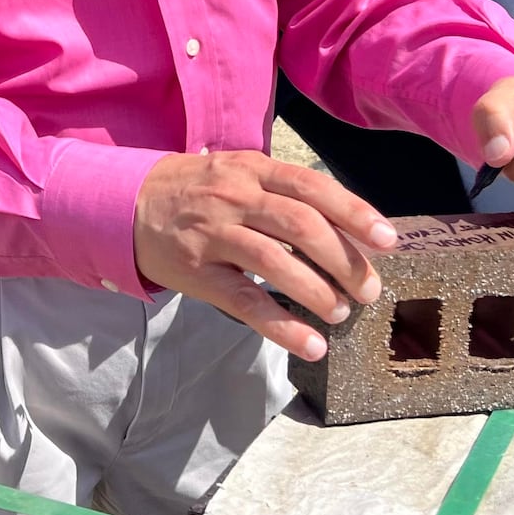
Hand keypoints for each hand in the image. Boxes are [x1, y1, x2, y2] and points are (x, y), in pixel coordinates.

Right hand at [133, 151, 399, 359]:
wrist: (126, 202)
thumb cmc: (196, 190)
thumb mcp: (238, 173)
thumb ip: (283, 192)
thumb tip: (344, 227)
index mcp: (252, 169)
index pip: (312, 186)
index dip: (354, 212)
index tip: (387, 239)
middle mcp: (235, 197)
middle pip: (301, 225)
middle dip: (344, 260)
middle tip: (368, 289)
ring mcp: (213, 234)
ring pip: (276, 262)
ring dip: (318, 292)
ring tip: (341, 312)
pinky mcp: (198, 273)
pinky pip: (246, 302)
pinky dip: (283, 327)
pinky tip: (311, 344)